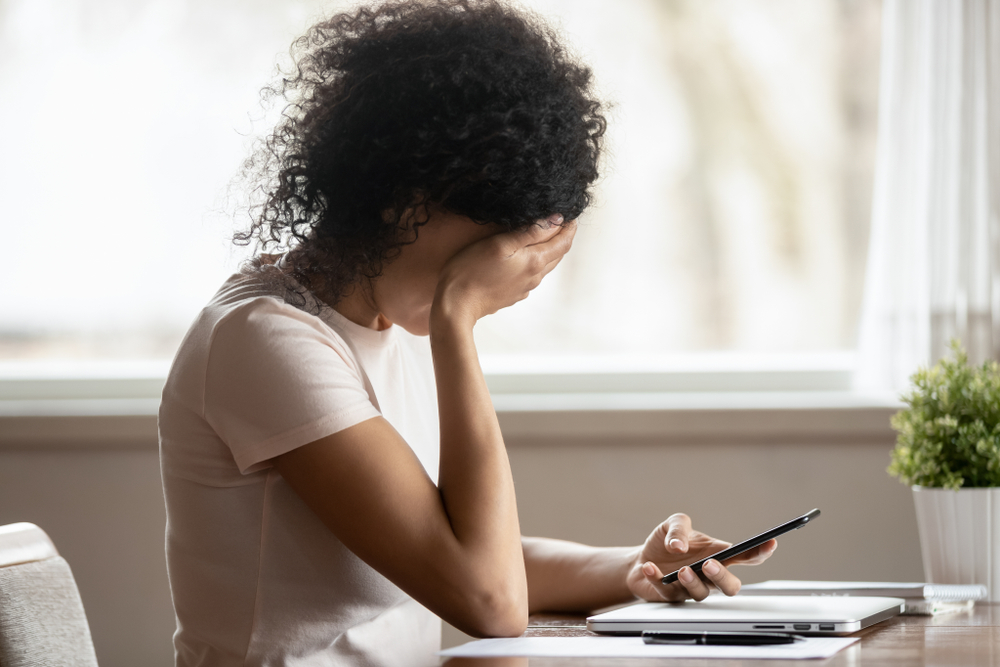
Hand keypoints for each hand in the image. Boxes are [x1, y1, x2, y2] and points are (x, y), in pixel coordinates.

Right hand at [433, 215, 575, 325]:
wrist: (456, 304)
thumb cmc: (472, 269)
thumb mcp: (500, 243)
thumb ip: (530, 232)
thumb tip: (556, 220)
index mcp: (535, 261)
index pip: (563, 242)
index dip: (569, 226)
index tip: (570, 213)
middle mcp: (534, 276)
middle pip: (557, 254)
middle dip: (562, 236)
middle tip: (561, 221)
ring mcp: (525, 287)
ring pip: (545, 264)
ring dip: (549, 249)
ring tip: (545, 234)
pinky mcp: (513, 294)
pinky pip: (531, 274)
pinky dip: (535, 260)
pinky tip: (524, 255)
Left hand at [625, 513, 775, 601]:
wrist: (640, 560)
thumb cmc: (666, 543)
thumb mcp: (672, 524)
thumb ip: (679, 527)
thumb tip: (679, 545)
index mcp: (717, 555)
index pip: (745, 556)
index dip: (760, 552)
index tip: (769, 543)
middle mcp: (708, 575)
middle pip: (730, 586)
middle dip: (723, 577)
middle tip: (709, 564)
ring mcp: (692, 588)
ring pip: (702, 594)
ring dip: (692, 582)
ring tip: (681, 570)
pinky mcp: (672, 597)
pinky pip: (668, 592)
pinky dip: (658, 579)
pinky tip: (650, 567)